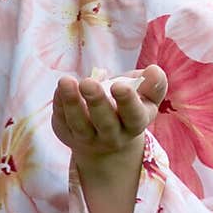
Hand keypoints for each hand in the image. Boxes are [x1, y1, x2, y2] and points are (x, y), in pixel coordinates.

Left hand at [51, 64, 167, 172]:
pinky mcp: (67, 134)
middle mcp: (112, 136)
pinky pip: (62, 120)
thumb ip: (153, 84)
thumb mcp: (146, 98)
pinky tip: (61, 87)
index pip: (134, 116)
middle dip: (97, 102)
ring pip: (79, 124)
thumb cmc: (129, 108)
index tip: (119, 86)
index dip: (128, 102)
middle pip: (105, 123)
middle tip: (88, 83)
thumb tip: (153, 71)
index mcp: (135, 123)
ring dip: (71, 102)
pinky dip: (59, 103)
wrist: (107, 141)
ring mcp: (88, 138)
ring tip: (66, 81)